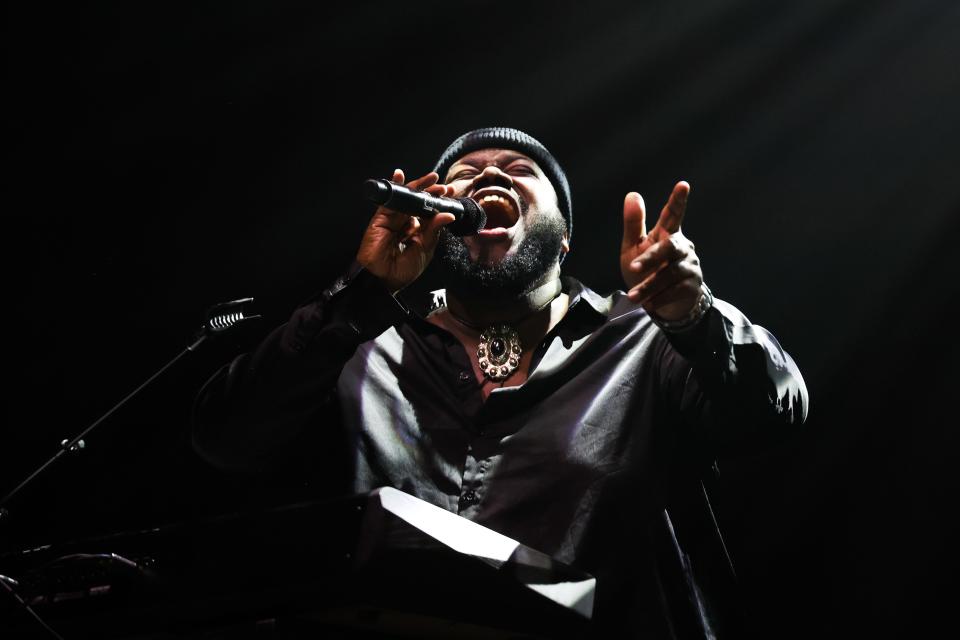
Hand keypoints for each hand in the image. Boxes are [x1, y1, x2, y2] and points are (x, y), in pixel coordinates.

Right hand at [356, 169, 455, 293]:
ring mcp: (393, 219)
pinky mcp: (381, 218)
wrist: (385, 280)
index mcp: (418, 231)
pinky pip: (388, 200)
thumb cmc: (404, 270)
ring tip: (432, 180)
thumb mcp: (425, 248)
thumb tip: (448, 215)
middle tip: (443, 186)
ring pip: (406, 198)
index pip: (429, 212)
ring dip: (418, 187)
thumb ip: (434, 230)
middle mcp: (406, 223)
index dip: (438, 202)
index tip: (449, 194)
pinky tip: (400, 176)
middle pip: (418, 202)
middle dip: (430, 191)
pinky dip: (394, 187)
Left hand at [620, 181, 703, 320]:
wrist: (661, 302)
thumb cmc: (645, 270)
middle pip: (670, 247)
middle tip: (632, 268)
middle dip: (650, 258)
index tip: (683, 185)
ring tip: (632, 296)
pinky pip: (676, 291)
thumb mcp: (633, 248)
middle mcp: (682, 247)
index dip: (678, 200)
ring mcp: (690, 266)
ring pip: (670, 273)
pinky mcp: (693, 286)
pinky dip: (659, 298)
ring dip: (649, 286)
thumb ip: (634, 224)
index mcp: (667, 234)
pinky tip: (647, 305)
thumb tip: (632, 194)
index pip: (673, 214)